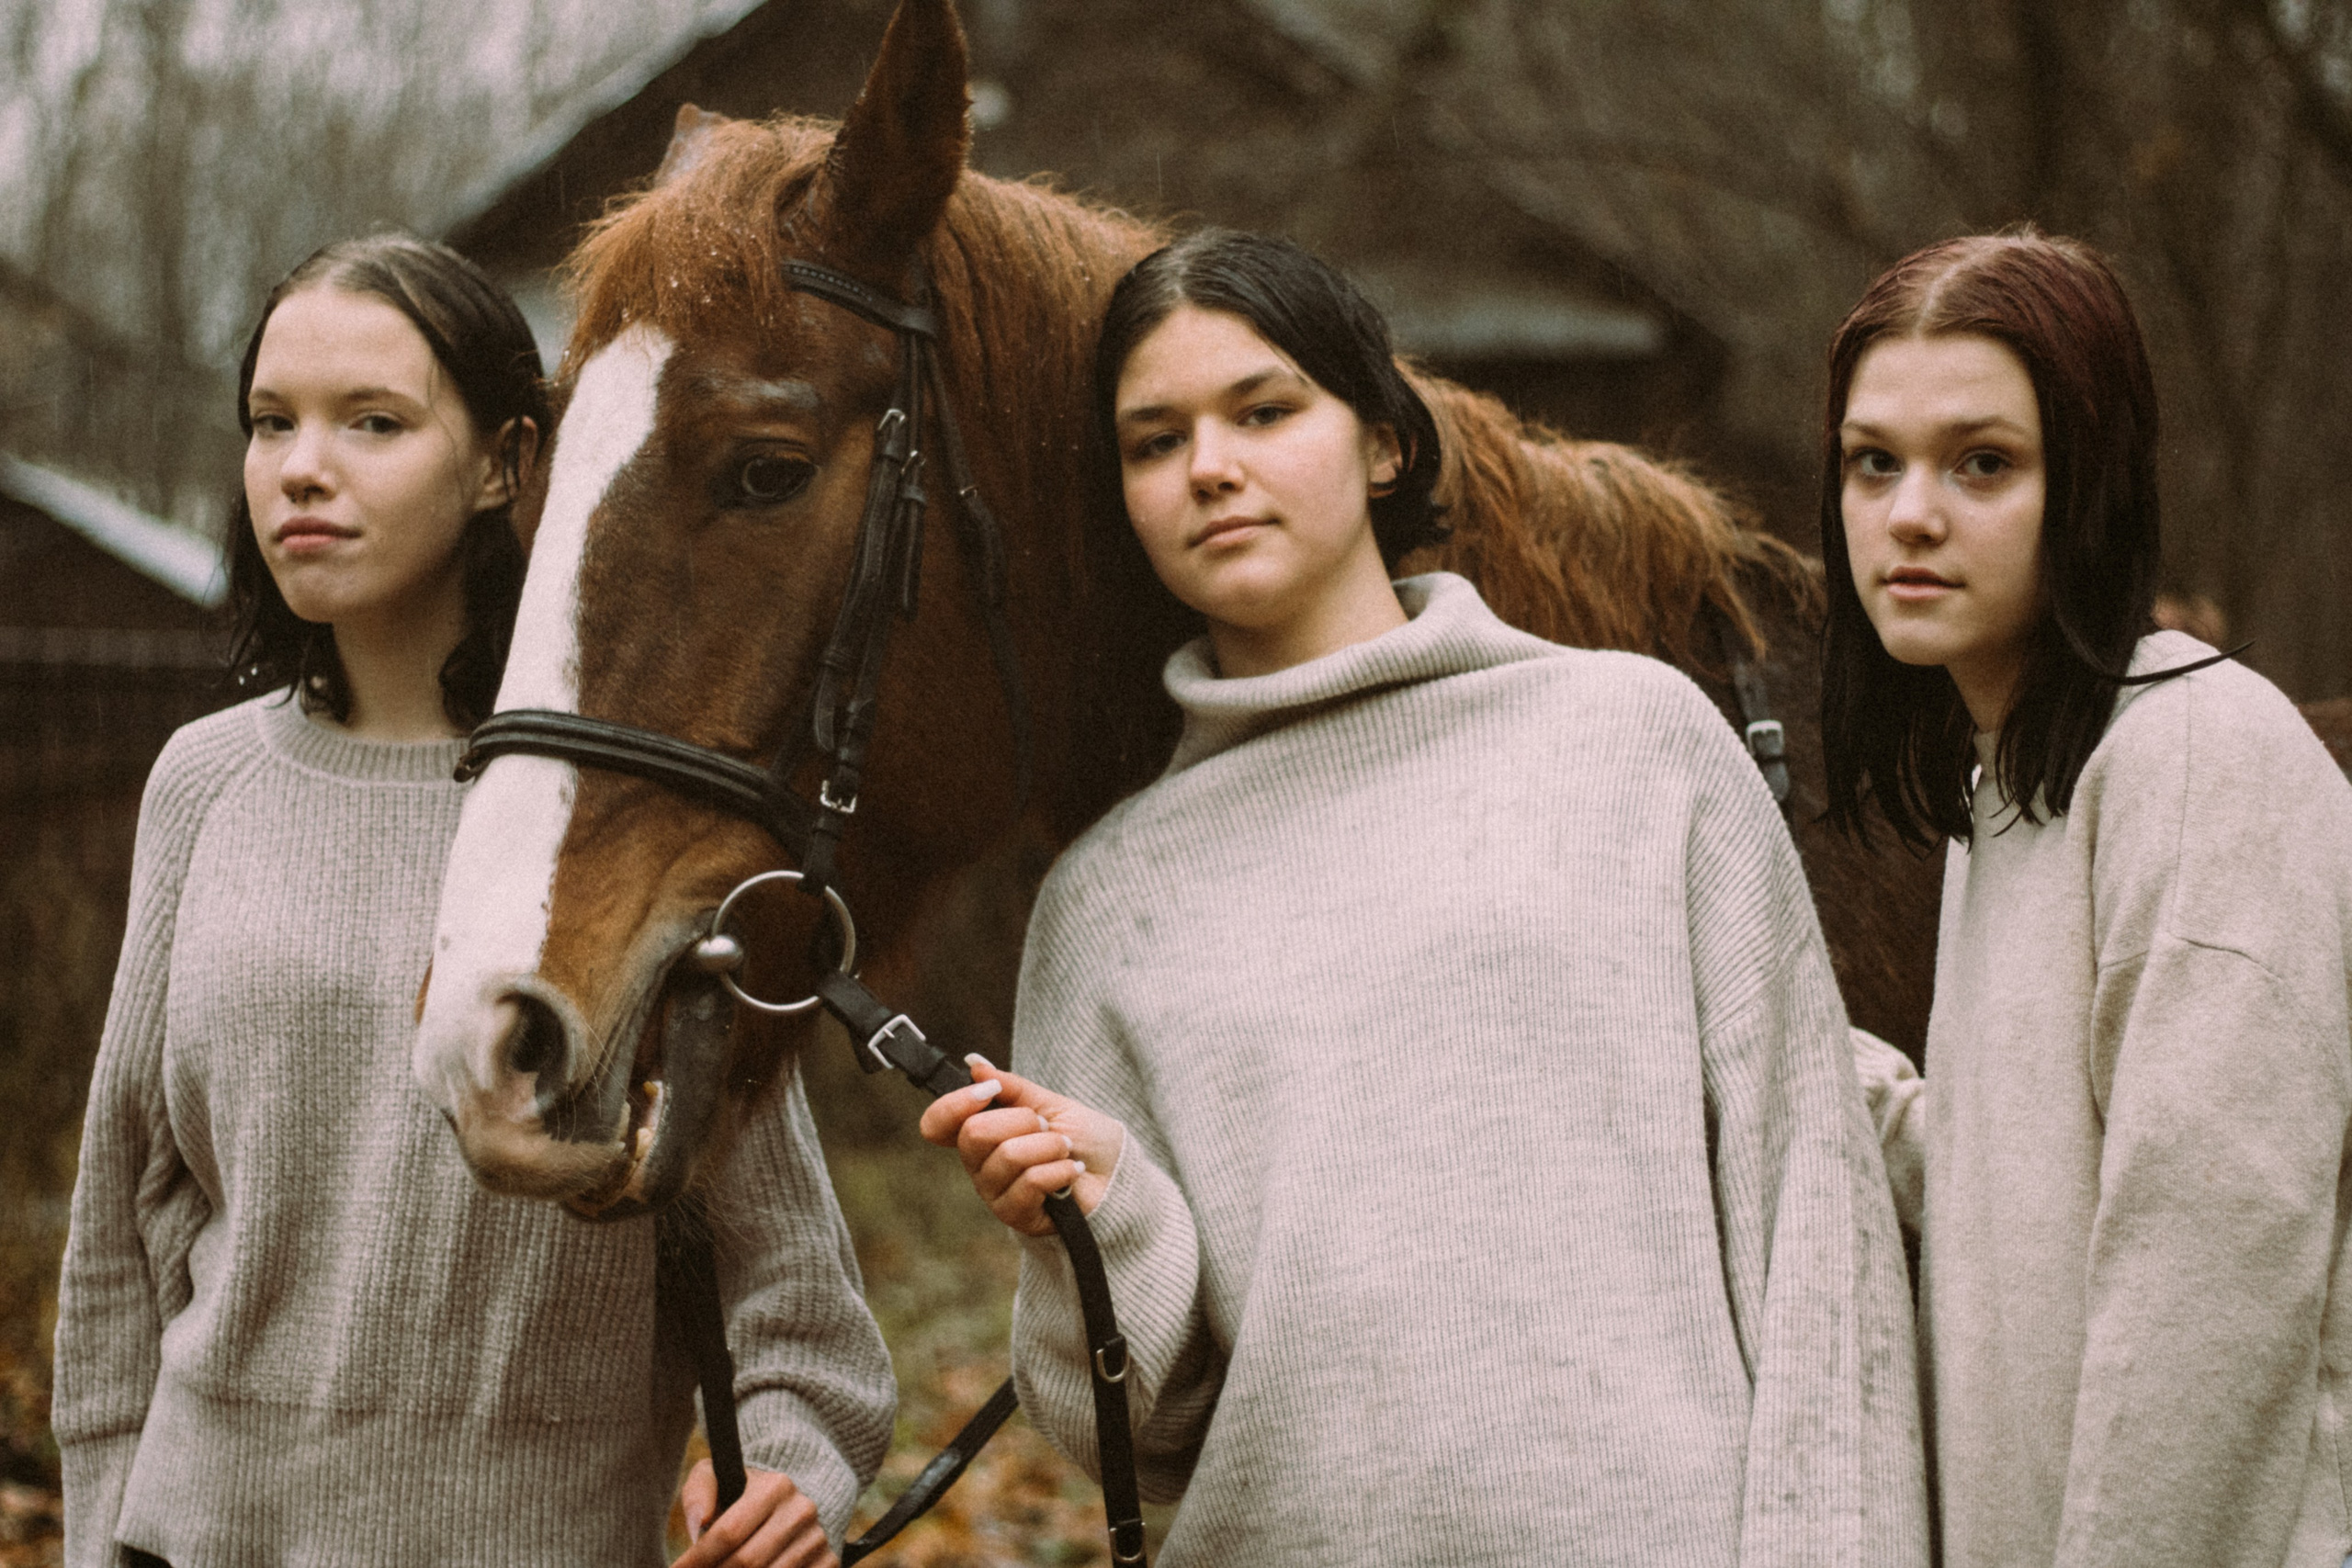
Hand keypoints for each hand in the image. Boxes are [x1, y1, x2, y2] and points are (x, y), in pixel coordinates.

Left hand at [673, 1462, 832, 1567]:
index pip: (727, 1532)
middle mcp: (801, 1512)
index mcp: (776, 1486)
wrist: (803, 1493)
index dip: (696, 1560)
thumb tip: (698, 1524)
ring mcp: (818, 1539)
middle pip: (746, 1562)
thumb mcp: (720, 1475)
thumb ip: (700, 1492)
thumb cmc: (748, 1490)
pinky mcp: (829, 1561)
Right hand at [917, 1055, 1121, 1236]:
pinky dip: (1059, 1170)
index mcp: (980, 1133)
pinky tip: (1070, 1173)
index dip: (956, 1105)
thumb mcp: (1049, 1103)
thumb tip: (975, 1064)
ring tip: (1064, 1150)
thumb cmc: (1083, 1138)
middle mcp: (978, 1164)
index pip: (937, 1124)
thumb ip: (1012, 1087)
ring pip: (1008, 1156)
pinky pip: (1030, 1182)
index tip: (992, 1092)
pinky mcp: (1016, 1216)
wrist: (1116, 1172)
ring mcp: (994, 1192)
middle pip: (974, 1134)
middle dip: (1023, 1121)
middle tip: (1048, 1127)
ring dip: (1049, 1146)